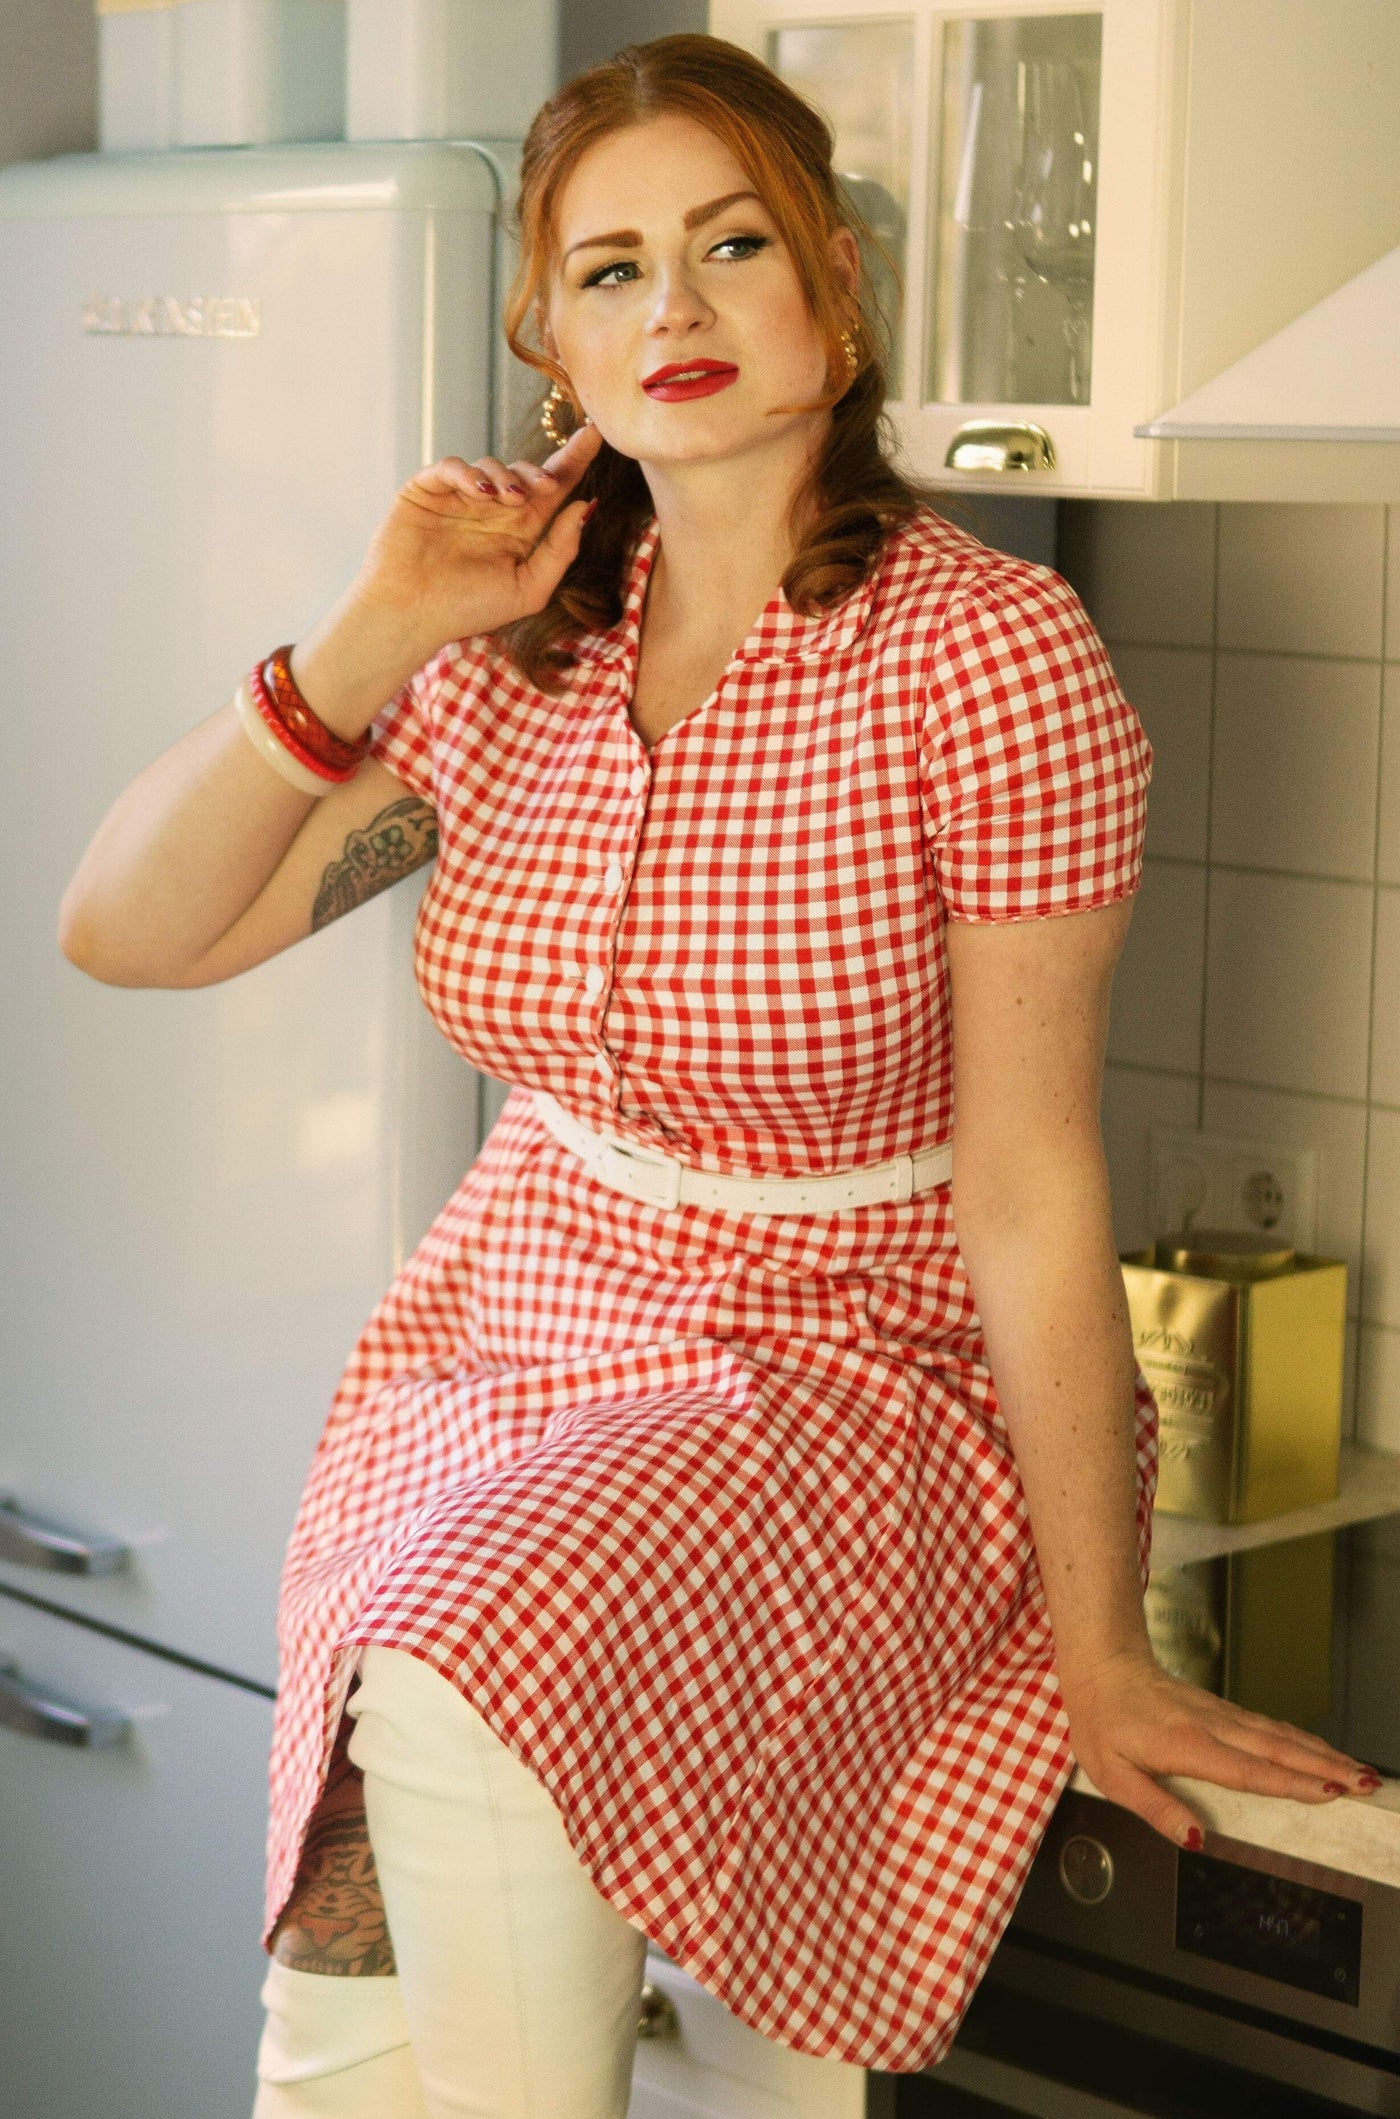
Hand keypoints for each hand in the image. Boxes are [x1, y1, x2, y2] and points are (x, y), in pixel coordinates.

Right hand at [355, 419, 603, 650]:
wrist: (412, 615)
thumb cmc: (468, 610)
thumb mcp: (528, 589)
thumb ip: (560, 551)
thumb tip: (584, 506)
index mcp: (521, 531)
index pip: (553, 491)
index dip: (575, 461)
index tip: (596, 434)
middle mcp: (493, 510)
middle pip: (525, 473)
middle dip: (540, 472)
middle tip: (546, 487)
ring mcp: (460, 498)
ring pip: (491, 465)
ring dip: (505, 476)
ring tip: (508, 499)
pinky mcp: (427, 490)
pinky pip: (451, 467)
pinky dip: (468, 473)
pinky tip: (480, 491)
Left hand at [1060, 1646, 1382, 1847]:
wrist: (1102, 1663)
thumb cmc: (1102, 1720)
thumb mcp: (1112, 1775)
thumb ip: (1155, 1808)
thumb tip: (1196, 1839)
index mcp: (1185, 1744)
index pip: (1246, 1770)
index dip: (1288, 1782)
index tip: (1327, 1792)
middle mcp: (1211, 1726)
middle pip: (1277, 1748)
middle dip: (1325, 1767)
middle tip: (1366, 1784)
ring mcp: (1220, 1714)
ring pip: (1278, 1735)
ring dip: (1322, 1753)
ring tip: (1359, 1772)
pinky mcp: (1222, 1710)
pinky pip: (1269, 1726)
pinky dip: (1301, 1740)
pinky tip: (1320, 1751)